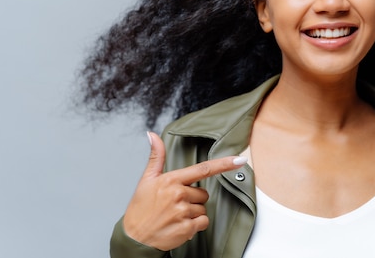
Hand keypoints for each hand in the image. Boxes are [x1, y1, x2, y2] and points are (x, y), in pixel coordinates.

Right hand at [123, 132, 246, 250]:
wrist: (134, 238)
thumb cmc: (140, 209)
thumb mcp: (146, 180)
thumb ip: (156, 157)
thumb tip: (152, 135)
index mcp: (171, 180)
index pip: (203, 169)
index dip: (224, 164)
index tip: (240, 159)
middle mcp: (178, 194)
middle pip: (203, 194)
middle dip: (193, 199)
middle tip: (174, 205)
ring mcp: (183, 212)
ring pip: (203, 209)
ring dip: (192, 214)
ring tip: (174, 216)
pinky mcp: (186, 228)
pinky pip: (203, 223)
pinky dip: (195, 226)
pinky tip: (180, 225)